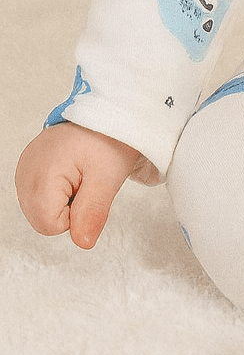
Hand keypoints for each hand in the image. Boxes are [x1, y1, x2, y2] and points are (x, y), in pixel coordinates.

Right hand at [15, 122, 142, 248]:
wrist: (106, 111)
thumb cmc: (108, 138)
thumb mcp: (108, 176)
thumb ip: (93, 211)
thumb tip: (82, 243)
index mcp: (41, 175)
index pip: (50, 226)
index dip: (75, 216)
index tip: (89, 189)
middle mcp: (25, 172)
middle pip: (41, 221)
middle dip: (68, 210)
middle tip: (86, 181)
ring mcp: (24, 169)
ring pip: (40, 211)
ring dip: (63, 201)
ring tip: (79, 174)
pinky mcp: (29, 167)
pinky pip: (39, 196)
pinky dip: (57, 191)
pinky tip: (70, 173)